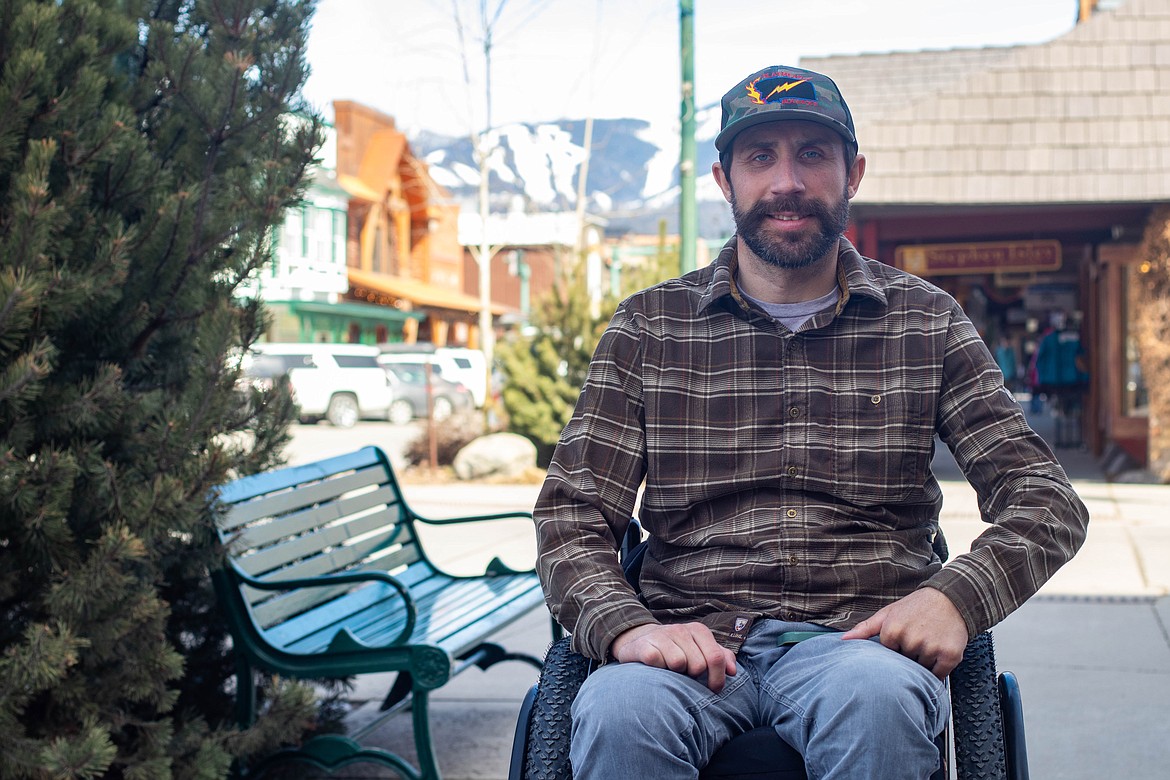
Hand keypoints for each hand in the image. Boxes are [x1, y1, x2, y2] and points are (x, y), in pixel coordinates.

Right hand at [610, 622, 737, 691]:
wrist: (642, 642)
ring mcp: (661, 635)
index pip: (716, 657)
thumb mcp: (700, 650)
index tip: (714, 690)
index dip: (717, 678)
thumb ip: (720, 657)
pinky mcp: (644, 645)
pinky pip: (658, 662)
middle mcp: (680, 629)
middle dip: (693, 675)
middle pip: (698, 665)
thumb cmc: (677, 650)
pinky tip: (656, 667)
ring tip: (670, 669)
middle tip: (685, 673)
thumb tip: (732, 671)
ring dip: (675, 673)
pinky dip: (658, 669)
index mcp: (698, 630)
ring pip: (679, 664)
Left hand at [841, 587, 968, 677]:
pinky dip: (939, 668)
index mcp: (892, 630)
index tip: (905, 635)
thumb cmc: (917, 607)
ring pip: (921, 669)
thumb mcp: (888, 613)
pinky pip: (938, 675)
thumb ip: (865, 628)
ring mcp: (930, 648)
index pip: (888, 654)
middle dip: (910, 654)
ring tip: (930, 639)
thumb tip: (843, 639)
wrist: (951, 598)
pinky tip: (939, 651)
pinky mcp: (950, 655)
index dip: (896, 647)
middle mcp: (910, 640)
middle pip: (904, 662)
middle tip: (919, 636)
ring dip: (925, 660)